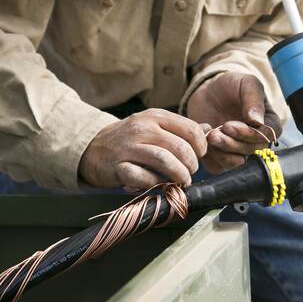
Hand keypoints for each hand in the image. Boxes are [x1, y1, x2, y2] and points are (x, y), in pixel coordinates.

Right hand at [79, 108, 206, 188]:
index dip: (201, 146)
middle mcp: (143, 129)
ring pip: (165, 161)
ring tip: (182, 181)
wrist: (92, 148)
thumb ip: (181, 129)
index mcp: (155, 116)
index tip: (199, 156)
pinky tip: (159, 185)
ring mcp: (129, 147)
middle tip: (190, 172)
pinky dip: (156, 184)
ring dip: (179, 175)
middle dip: (192, 164)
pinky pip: (143, 177)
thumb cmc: (130, 139)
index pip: (190, 129)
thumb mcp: (154, 126)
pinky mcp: (118, 167)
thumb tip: (210, 130)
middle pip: (180, 147)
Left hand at [186, 72, 280, 173]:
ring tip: (209, 134)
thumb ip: (253, 98)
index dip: (248, 134)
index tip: (229, 125)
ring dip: (221, 151)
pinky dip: (209, 155)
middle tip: (215, 132)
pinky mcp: (222, 160)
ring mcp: (240, 153)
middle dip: (231, 144)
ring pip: (235, 163)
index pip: (265, 137)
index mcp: (269, 125)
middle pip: (250, 152)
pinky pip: (218, 167)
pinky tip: (203, 138)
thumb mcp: (246, 83)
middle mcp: (257, 142)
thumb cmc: (232, 86)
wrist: (209, 93)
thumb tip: (257, 120)